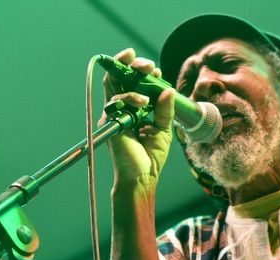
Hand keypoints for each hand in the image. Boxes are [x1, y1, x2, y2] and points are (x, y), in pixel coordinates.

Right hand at [100, 48, 174, 193]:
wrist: (143, 176)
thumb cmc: (151, 155)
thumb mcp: (164, 129)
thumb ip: (165, 109)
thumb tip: (169, 89)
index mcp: (133, 108)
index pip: (133, 83)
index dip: (142, 72)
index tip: (156, 69)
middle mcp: (121, 108)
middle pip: (119, 77)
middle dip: (132, 63)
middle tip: (148, 64)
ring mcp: (114, 113)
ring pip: (112, 82)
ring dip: (129, 72)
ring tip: (148, 73)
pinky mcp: (110, 121)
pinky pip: (116, 101)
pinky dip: (131, 96)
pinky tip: (144, 101)